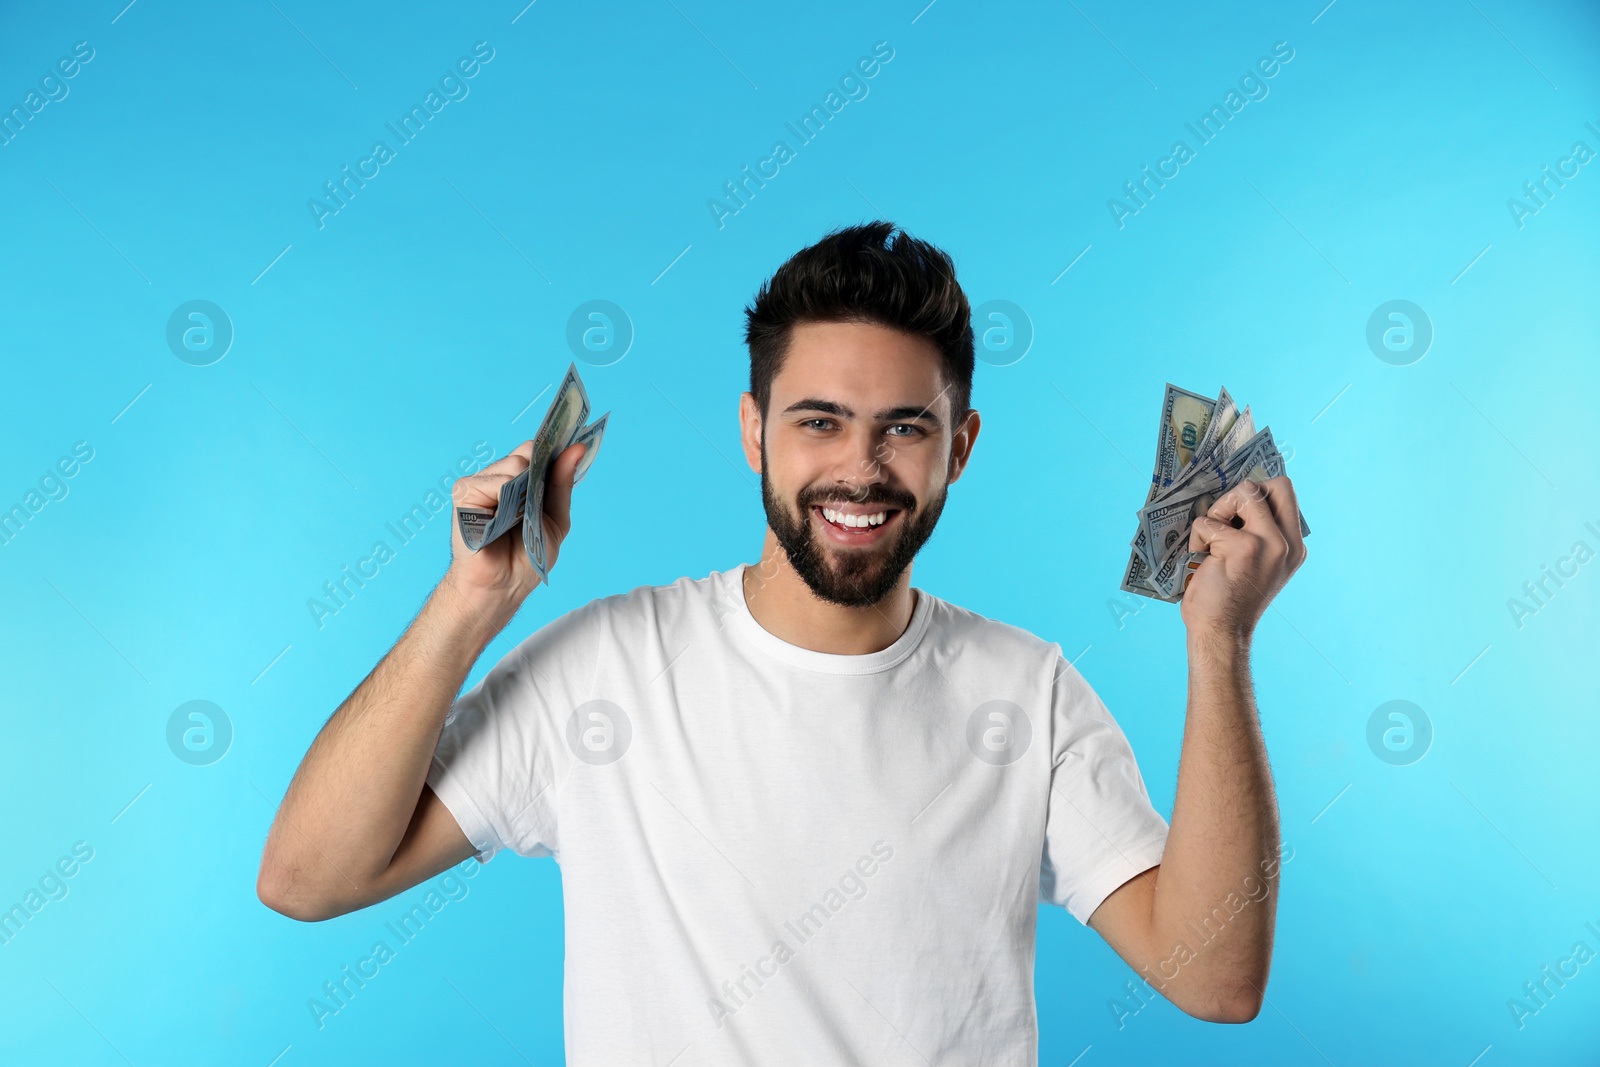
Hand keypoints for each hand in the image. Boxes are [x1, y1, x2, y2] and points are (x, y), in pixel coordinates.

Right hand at [443, 439, 587, 623]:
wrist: (504, 584)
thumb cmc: (527, 554)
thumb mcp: (556, 517)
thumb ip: (562, 483)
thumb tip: (577, 448)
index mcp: (518, 479)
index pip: (535, 449)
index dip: (551, 453)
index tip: (565, 456)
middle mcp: (498, 475)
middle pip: (526, 453)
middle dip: (538, 480)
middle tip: (532, 509)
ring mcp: (480, 481)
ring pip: (514, 464)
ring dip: (524, 493)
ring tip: (515, 520)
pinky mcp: (464, 492)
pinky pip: (495, 481)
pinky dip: (505, 498)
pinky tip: (500, 519)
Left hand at [1179, 475, 1306, 641]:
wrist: (1221, 632)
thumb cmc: (1230, 596)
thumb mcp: (1259, 562)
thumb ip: (1260, 532)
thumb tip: (1239, 496)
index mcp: (1294, 545)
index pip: (1285, 493)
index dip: (1256, 495)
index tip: (1237, 516)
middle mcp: (1288, 543)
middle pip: (1275, 484)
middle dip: (1243, 494)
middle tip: (1227, 520)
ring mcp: (1269, 543)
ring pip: (1243, 492)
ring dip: (1218, 512)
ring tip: (1211, 542)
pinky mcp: (1244, 547)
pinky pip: (1209, 521)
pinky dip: (1198, 536)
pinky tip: (1201, 558)